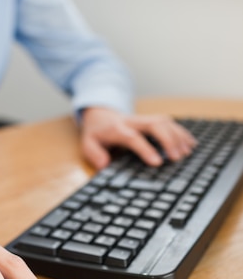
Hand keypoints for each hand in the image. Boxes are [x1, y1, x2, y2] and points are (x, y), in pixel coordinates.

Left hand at [80, 106, 196, 169]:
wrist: (100, 114)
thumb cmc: (97, 132)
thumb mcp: (87, 143)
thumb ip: (94, 154)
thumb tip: (104, 164)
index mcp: (117, 129)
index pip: (133, 138)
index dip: (145, 149)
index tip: (157, 163)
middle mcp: (133, 121)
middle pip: (154, 124)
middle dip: (168, 139)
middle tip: (177, 157)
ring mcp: (144, 119)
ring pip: (164, 121)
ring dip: (177, 135)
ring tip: (186, 152)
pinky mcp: (151, 119)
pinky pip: (169, 122)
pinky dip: (181, 132)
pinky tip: (191, 143)